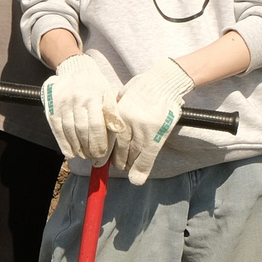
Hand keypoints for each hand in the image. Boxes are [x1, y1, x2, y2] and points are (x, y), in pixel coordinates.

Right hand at [39, 52, 121, 165]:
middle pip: (82, 130)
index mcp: (93, 96)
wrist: (74, 69)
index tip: (102, 155)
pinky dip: (63, 143)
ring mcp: (62, 104)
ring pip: (69, 131)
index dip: (99, 143)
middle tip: (95, 159)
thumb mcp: (107, 94)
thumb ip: (112, 113)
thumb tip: (119, 130)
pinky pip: (57, 129)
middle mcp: (76, 100)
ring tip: (85, 156)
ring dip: (77, 147)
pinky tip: (70, 152)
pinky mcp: (52, 108)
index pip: (96, 125)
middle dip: (89, 148)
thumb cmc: (94, 85)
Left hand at [113, 59, 194, 185]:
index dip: (103, 154)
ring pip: (132, 155)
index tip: (99, 163)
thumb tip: (107, 138)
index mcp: (117, 114)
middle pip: (118, 150)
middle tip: (116, 165)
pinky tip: (137, 178)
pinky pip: (148, 156)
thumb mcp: (123, 100)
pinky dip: (142, 169)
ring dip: (129, 164)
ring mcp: (144, 129)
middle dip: (116, 161)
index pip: (107, 140)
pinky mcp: (158, 134)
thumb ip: (116, 118)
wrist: (163, 82)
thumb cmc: (141, 90)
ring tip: (128, 166)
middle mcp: (128, 123)